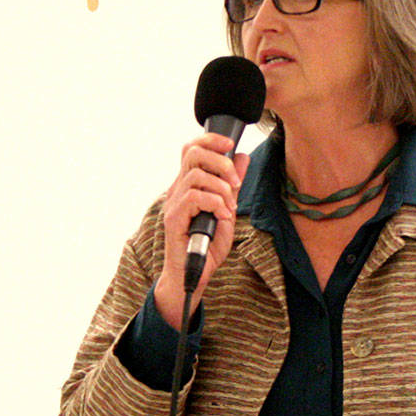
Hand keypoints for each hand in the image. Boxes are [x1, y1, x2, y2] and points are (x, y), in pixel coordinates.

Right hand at [153, 132, 249, 328]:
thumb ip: (232, 186)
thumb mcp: (227, 211)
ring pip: (196, 175)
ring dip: (221, 188)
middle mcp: (178, 190)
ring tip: (230, 207)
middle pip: (192, 153)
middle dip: (220, 161)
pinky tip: (223, 217)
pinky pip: (195, 198)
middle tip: (235, 182)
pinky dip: (215, 204)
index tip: (231, 143)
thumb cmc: (207, 246)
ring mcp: (174, 203)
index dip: (210, 139)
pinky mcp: (174, 218)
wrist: (193, 276)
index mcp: (189, 185)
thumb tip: (242, 157)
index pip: (192, 148)